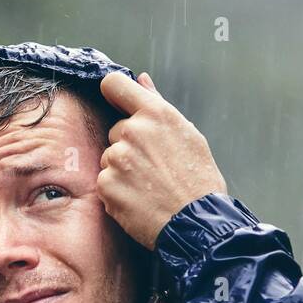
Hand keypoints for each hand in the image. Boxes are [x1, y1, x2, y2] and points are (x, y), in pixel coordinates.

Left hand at [96, 71, 227, 248]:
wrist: (196, 222)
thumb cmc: (198, 179)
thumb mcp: (187, 134)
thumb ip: (157, 105)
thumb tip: (141, 80)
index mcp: (155, 114)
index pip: (114, 85)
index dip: (113, 93)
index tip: (117, 103)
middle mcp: (132, 132)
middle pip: (115, 130)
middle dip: (128, 145)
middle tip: (153, 167)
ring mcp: (117, 159)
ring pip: (110, 158)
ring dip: (122, 170)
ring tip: (148, 186)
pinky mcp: (106, 185)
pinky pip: (105, 182)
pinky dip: (117, 191)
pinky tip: (139, 199)